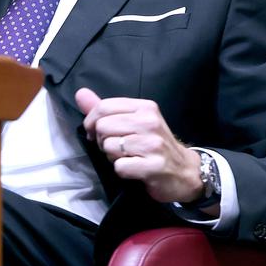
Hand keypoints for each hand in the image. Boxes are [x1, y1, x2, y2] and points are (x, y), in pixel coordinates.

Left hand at [76, 87, 204, 203]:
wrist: (185, 171)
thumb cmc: (155, 145)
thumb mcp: (134, 121)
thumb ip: (106, 109)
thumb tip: (80, 94)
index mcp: (145, 107)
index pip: (104, 107)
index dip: (92, 122)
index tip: (96, 133)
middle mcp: (149, 122)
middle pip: (103, 127)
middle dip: (102, 141)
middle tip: (117, 148)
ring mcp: (153, 144)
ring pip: (109, 147)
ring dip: (112, 157)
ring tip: (128, 157)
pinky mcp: (153, 166)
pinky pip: (119, 167)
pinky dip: (122, 171)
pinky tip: (135, 169)